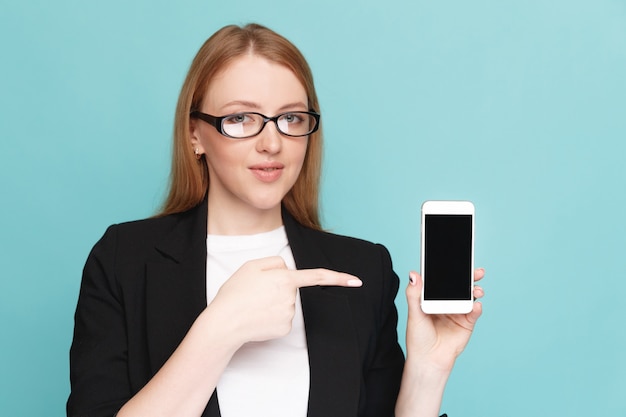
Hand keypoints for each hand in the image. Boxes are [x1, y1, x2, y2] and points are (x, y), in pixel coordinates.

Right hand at [206, 256, 361, 345]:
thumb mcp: (251, 266)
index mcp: (285, 278)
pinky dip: (272, 316)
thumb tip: (288, 270)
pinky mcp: (285, 329)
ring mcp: (289, 314)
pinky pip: (282, 317)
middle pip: (291, 287)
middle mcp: (291, 297)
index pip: (317, 276)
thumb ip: (274, 262)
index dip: (339, 278)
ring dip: (273, 302)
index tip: (357, 281)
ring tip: (253, 304)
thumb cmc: (235, 293)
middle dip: (277, 288)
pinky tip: (258, 317)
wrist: (224, 324)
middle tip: (255, 292)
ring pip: (286, 302)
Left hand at [404, 268, 484, 371]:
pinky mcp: (467, 322)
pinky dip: (476, 307)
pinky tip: (476, 304)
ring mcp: (458, 310)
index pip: (443, 279)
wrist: (428, 360)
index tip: (455, 259)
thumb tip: (413, 274)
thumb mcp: (414, 313)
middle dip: (469, 276)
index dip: (450, 269)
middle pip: (460, 285)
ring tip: (476, 289)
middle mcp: (447, 301)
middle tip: (475, 271)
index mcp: (433, 296)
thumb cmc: (418, 337)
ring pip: (469, 295)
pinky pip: (474, 311)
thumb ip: (414, 294)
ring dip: (475, 289)